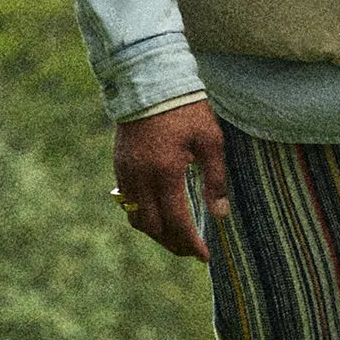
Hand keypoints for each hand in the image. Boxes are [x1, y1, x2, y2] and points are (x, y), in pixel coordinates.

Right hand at [113, 99, 228, 262]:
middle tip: (192, 251)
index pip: (177, 221)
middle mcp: (141, 178)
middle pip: (153, 228)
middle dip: (173, 244)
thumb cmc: (186, 110)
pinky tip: (159, 216)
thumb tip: (220, 214)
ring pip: (136, 219)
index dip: (191, 243)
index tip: (205, 256)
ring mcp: (126, 173)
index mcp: (166, 173)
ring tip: (176, 239)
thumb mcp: (211, 141)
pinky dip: (143, 216)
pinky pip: (127, 203)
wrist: (149, 83)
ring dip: (156, 234)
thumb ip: (215, 179)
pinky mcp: (119, 166)